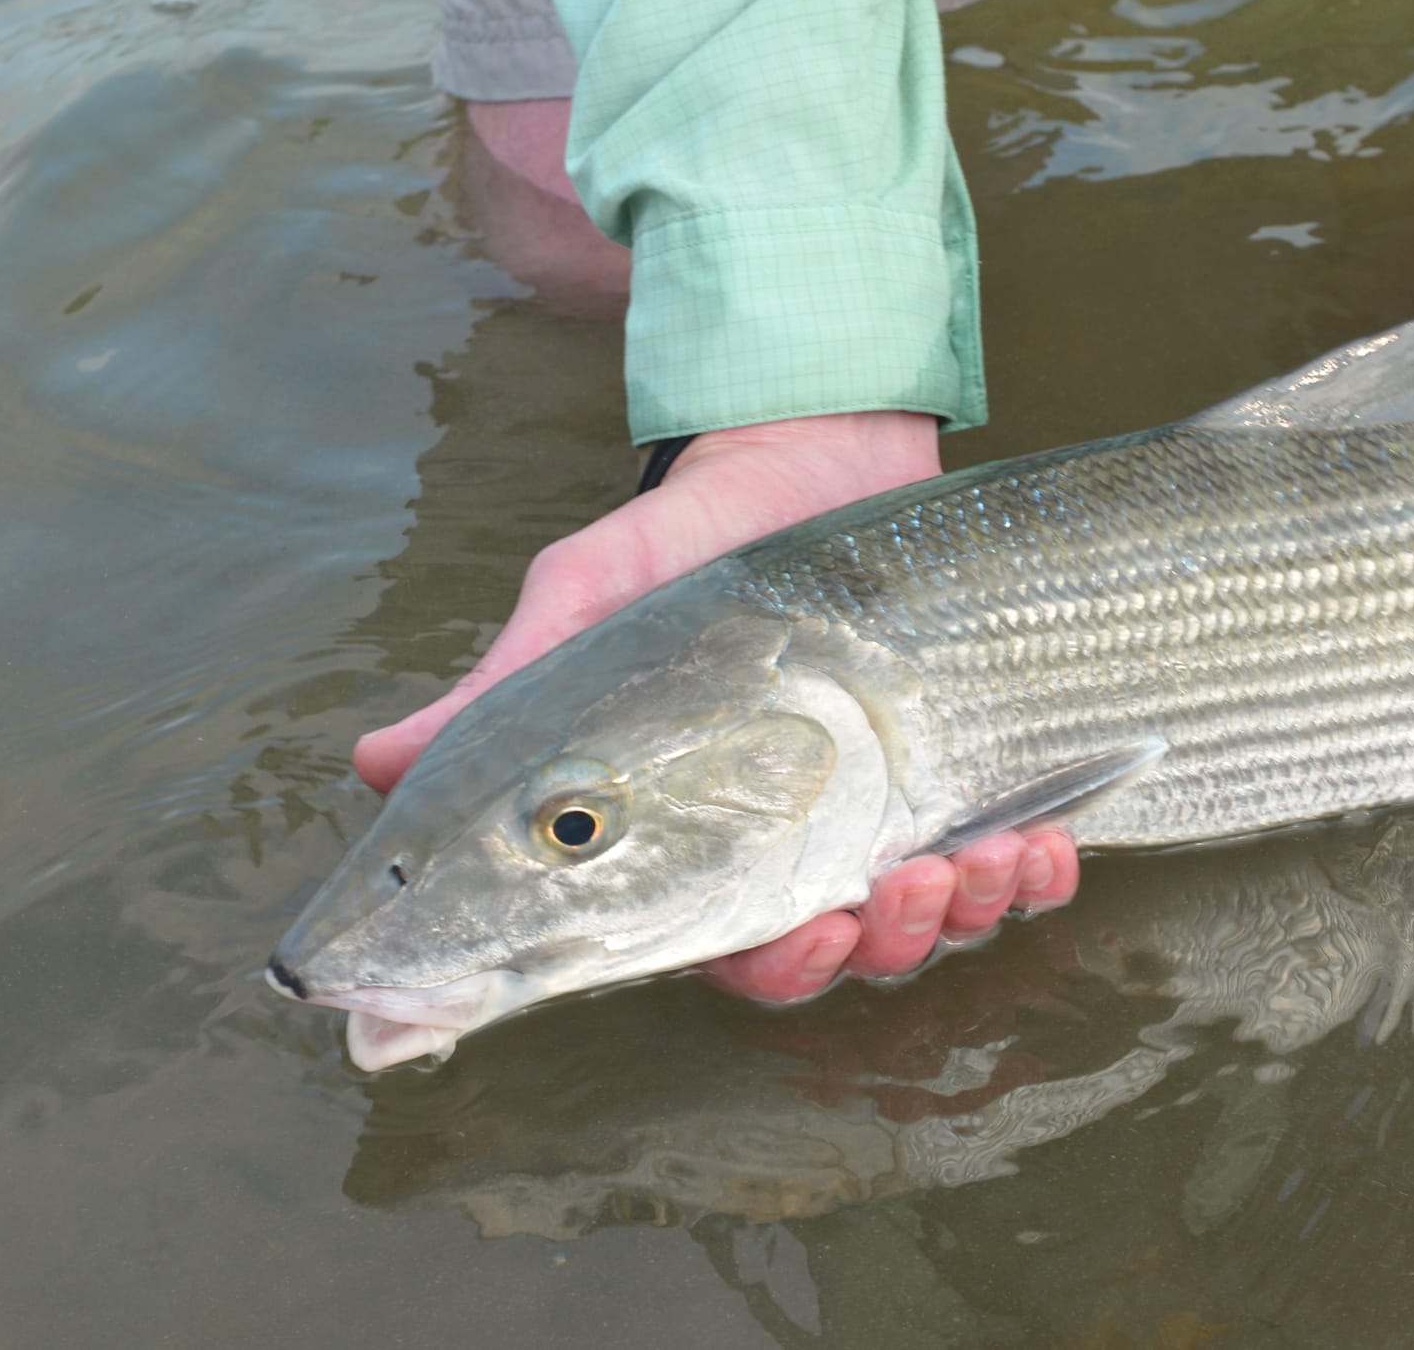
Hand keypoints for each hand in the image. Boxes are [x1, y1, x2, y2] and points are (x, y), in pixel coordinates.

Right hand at [352, 410, 1078, 999]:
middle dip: (877, 945)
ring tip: (978, 859)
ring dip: (962, 913)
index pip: (728, 948)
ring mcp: (890, 809)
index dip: (770, 965)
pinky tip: (1042, 841)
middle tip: (896, 893)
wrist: (814, 448)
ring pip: (931, 922)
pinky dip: (1032, 867)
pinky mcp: (968, 768)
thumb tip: (372, 765)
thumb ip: (509, 694)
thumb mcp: (590, 606)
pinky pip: (1010, 858)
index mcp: (703, 832)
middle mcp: (798, 839)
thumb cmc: (688, 537)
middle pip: (840, 955)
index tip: (802, 931)